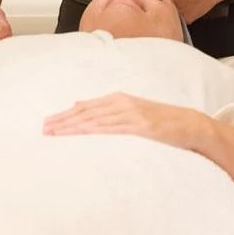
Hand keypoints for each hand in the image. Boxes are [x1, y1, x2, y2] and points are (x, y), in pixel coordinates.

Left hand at [42, 93, 204, 150]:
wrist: (190, 124)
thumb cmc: (160, 121)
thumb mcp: (132, 111)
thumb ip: (107, 110)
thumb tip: (79, 106)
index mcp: (119, 99)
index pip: (85, 108)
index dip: (65, 116)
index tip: (47, 124)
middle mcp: (122, 103)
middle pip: (86, 113)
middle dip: (63, 121)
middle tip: (43, 130)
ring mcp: (132, 115)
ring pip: (96, 121)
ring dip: (74, 127)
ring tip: (55, 135)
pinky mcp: (141, 127)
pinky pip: (114, 130)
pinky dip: (96, 131)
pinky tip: (83, 135)